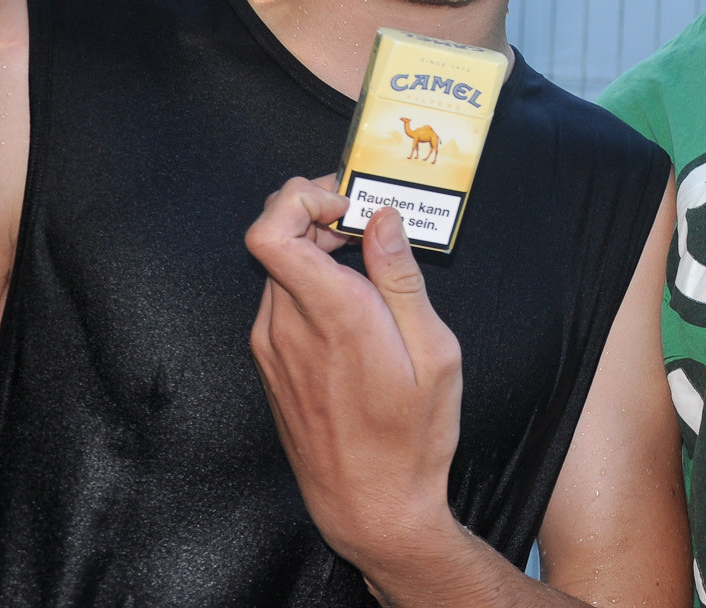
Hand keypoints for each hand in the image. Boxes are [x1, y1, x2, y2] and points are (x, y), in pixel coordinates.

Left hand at [246, 181, 462, 573]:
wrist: (369, 507)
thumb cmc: (411, 438)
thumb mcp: (434, 353)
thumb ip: (401, 277)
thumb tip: (382, 218)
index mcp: (332, 314)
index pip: (270, 229)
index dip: (298, 197)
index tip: (345, 203)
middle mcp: (288, 326)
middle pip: (274, 237)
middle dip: (316, 214)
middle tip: (363, 220)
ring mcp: (272, 348)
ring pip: (277, 268)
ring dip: (313, 250)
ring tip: (365, 263)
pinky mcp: (271, 365)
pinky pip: (278, 301)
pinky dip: (307, 284)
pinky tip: (350, 304)